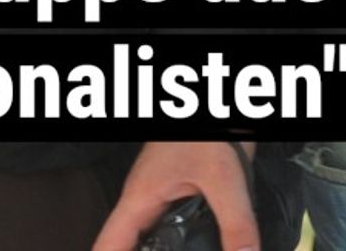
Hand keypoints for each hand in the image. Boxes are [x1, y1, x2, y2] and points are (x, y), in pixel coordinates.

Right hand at [93, 140, 256, 250]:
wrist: (216, 109)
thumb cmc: (204, 130)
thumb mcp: (222, 178)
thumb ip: (236, 224)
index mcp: (140, 199)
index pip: (108, 245)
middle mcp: (146, 203)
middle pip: (128, 247)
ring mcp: (161, 201)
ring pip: (150, 242)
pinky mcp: (178, 199)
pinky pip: (172, 235)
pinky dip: (183, 250)